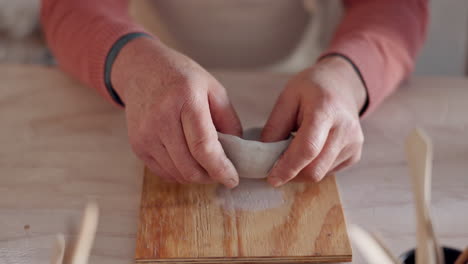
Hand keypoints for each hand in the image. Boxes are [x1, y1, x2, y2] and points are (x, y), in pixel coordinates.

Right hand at [111, 37, 241, 187]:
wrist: (140, 70)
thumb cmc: (181, 78)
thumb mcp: (213, 89)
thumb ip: (229, 120)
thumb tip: (237, 153)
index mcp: (185, 100)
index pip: (203, 146)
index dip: (220, 168)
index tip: (233, 179)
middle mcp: (161, 118)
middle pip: (189, 166)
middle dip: (210, 176)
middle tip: (221, 172)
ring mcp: (146, 134)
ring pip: (177, 173)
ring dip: (196, 176)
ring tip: (205, 164)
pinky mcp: (137, 145)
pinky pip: (163, 172)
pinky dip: (180, 173)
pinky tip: (188, 160)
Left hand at [261, 56, 365, 185]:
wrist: (341, 84)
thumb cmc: (311, 88)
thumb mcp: (286, 98)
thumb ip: (275, 127)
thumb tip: (264, 158)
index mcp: (326, 110)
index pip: (307, 149)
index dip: (288, 167)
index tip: (272, 179)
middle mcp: (345, 129)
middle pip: (315, 169)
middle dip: (292, 174)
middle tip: (276, 166)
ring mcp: (353, 144)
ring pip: (321, 174)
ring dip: (302, 171)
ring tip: (294, 150)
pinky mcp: (355, 154)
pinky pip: (328, 172)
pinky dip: (314, 167)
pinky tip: (311, 150)